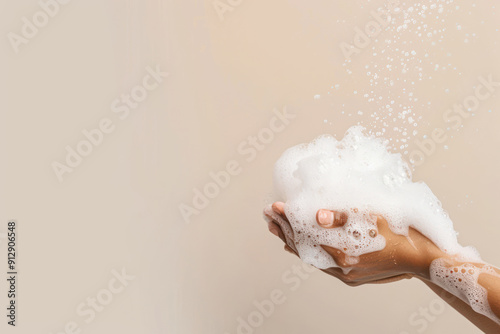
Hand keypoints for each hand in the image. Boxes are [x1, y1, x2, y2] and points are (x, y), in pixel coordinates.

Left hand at [265, 202, 444, 285]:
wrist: (422, 258)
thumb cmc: (400, 233)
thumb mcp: (372, 219)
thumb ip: (342, 217)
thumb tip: (316, 216)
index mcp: (345, 255)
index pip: (306, 236)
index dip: (288, 220)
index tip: (274, 206)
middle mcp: (342, 269)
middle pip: (303, 249)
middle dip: (284, 230)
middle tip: (268, 215)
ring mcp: (346, 275)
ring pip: (310, 258)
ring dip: (292, 241)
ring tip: (276, 228)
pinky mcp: (351, 276)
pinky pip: (321, 265)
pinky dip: (307, 253)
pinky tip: (296, 247)